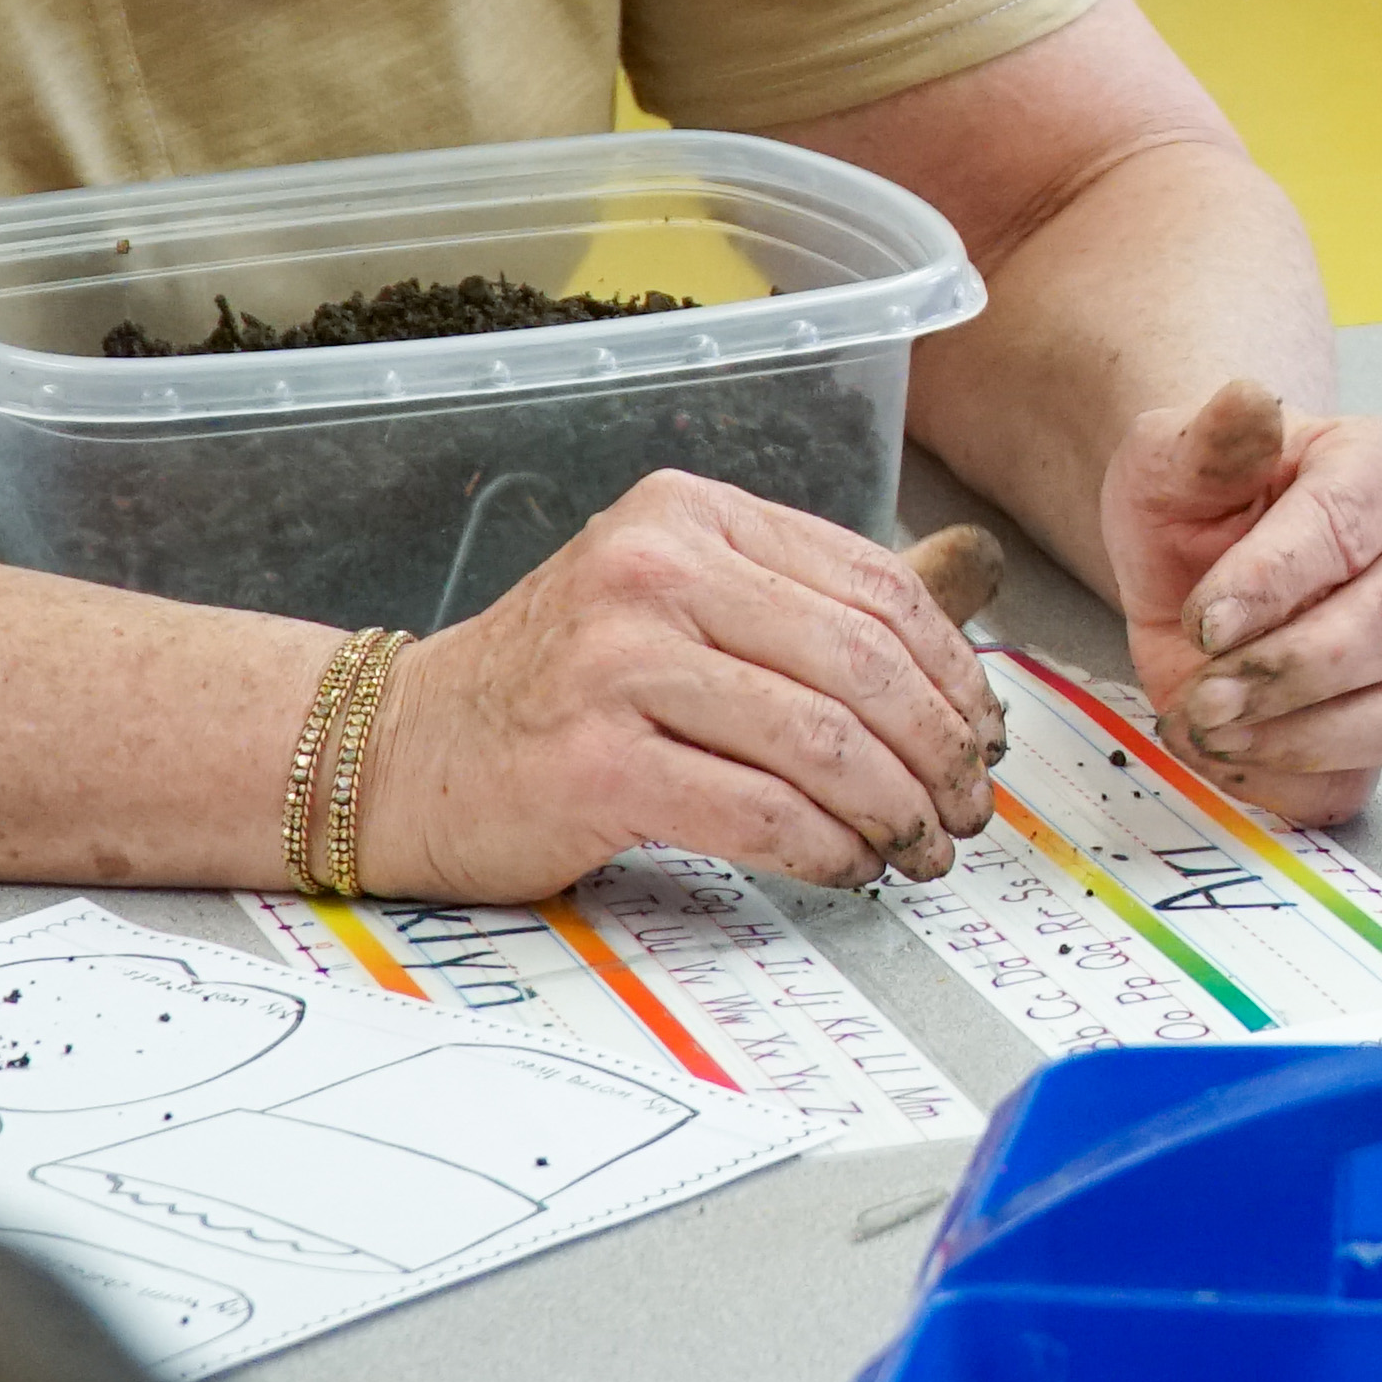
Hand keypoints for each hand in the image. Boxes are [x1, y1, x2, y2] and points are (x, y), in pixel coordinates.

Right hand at [371, 470, 1006, 897]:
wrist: (398, 752)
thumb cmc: (558, 688)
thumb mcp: (682, 603)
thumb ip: (810, 602)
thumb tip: (976, 579)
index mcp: (690, 514)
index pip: (874, 583)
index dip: (954, 671)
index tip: (982, 735)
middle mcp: (655, 570)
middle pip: (863, 664)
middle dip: (940, 752)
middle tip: (965, 811)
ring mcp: (618, 664)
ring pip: (824, 741)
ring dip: (897, 812)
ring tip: (920, 849)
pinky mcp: (595, 765)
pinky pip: (763, 814)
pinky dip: (830, 851)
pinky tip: (850, 868)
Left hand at [1109, 380, 1381, 827]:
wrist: (1197, 560)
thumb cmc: (1200, 500)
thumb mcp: (1173, 454)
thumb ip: (1210, 434)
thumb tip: (1247, 400)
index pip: (1344, 531)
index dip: (1271, 585)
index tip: (1202, 621)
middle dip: (1286, 672)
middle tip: (1204, 693)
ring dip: (1303, 735)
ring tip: (1215, 727)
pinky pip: (1373, 769)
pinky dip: (1298, 777)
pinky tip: (1234, 753)